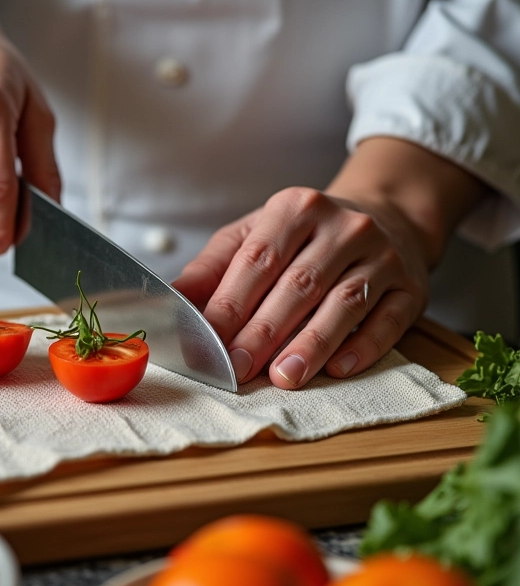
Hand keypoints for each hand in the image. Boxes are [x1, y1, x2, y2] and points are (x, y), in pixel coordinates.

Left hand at [172, 138, 487, 387]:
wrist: (384, 217)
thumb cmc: (303, 237)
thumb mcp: (254, 236)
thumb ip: (214, 268)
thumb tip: (173, 301)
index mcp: (296, 208)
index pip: (258, 260)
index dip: (231, 303)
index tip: (207, 341)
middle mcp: (343, 226)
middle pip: (298, 284)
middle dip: (264, 331)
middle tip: (237, 369)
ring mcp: (383, 255)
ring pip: (344, 303)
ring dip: (312, 344)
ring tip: (283, 377)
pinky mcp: (411, 287)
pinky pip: (387, 320)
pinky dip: (363, 347)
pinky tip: (339, 369)